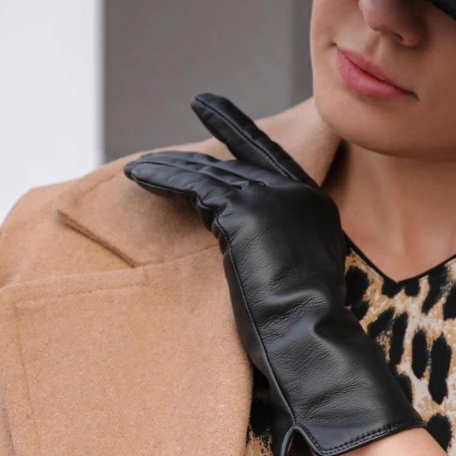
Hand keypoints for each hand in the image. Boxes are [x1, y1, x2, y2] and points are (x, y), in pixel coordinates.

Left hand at [123, 92, 425, 455]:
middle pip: (239, 162)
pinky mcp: (243, 211)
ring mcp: (272, 198)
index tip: (218, 113)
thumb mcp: (297, 279)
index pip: (273, 161)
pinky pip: (193, 187)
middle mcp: (297, 194)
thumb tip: (254, 254)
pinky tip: (141, 176)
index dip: (243, 134)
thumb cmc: (303, 331)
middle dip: (206, 145)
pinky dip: (164, 180)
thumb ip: (278, 250)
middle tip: (188, 117)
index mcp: (315, 209)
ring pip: (211, 172)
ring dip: (172, 167)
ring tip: (141, 164)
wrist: (310, 342)